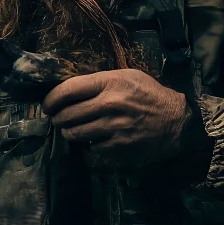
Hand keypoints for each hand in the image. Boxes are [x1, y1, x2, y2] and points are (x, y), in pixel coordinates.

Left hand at [42, 69, 190, 166]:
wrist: (176, 122)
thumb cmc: (150, 94)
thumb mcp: (128, 76)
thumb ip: (100, 80)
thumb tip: (72, 88)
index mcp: (110, 82)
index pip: (68, 89)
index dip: (51, 98)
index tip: (47, 105)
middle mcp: (109, 104)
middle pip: (67, 114)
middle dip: (57, 118)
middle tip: (57, 118)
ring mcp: (113, 127)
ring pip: (75, 133)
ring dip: (68, 132)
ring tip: (70, 129)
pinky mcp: (118, 147)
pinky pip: (90, 148)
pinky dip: (87, 145)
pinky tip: (91, 139)